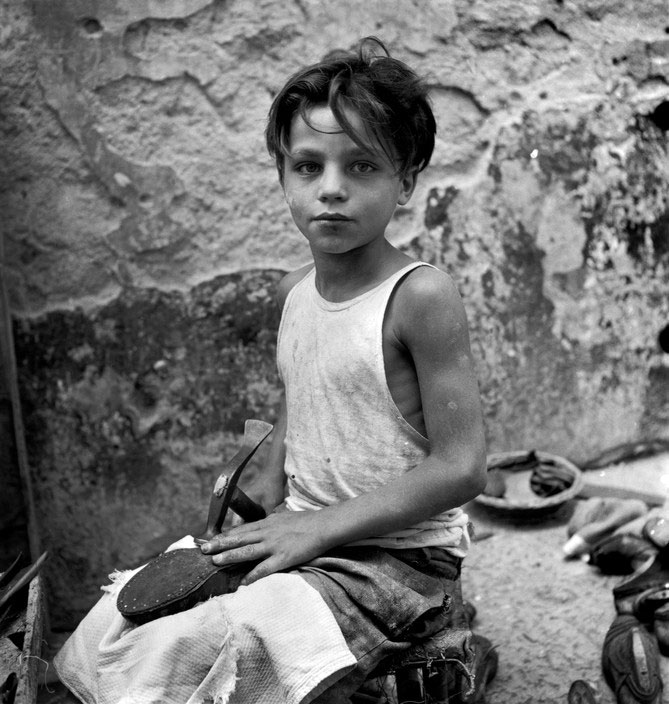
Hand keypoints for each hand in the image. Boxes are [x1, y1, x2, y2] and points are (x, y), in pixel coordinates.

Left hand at [199, 510, 327, 585]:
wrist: (323, 526)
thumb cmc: (306, 521)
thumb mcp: (284, 517)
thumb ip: (271, 522)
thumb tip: (263, 524)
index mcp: (266, 523)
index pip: (241, 529)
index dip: (225, 535)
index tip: (211, 539)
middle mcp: (266, 533)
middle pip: (239, 538)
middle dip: (220, 544)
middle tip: (202, 549)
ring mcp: (274, 545)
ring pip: (247, 551)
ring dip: (230, 556)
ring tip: (215, 561)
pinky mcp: (283, 558)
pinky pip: (264, 568)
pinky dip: (252, 576)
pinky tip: (243, 583)